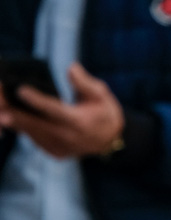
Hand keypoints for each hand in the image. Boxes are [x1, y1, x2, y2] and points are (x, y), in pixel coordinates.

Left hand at [0, 64, 124, 158]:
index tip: (21, 90)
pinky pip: (35, 139)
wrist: (110, 141)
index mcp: (78, 121)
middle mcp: (66, 137)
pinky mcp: (53, 152)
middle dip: (16, 114)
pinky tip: (13, 119)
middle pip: (35, 124)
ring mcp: (58, 147)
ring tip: (2, 111)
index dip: (36, 99)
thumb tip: (70, 67)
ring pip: (31, 134)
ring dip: (16, 122)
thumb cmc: (105, 113)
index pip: (53, 109)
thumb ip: (83, 82)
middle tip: (1, 105)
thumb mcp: (101, 94)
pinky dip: (24, 129)